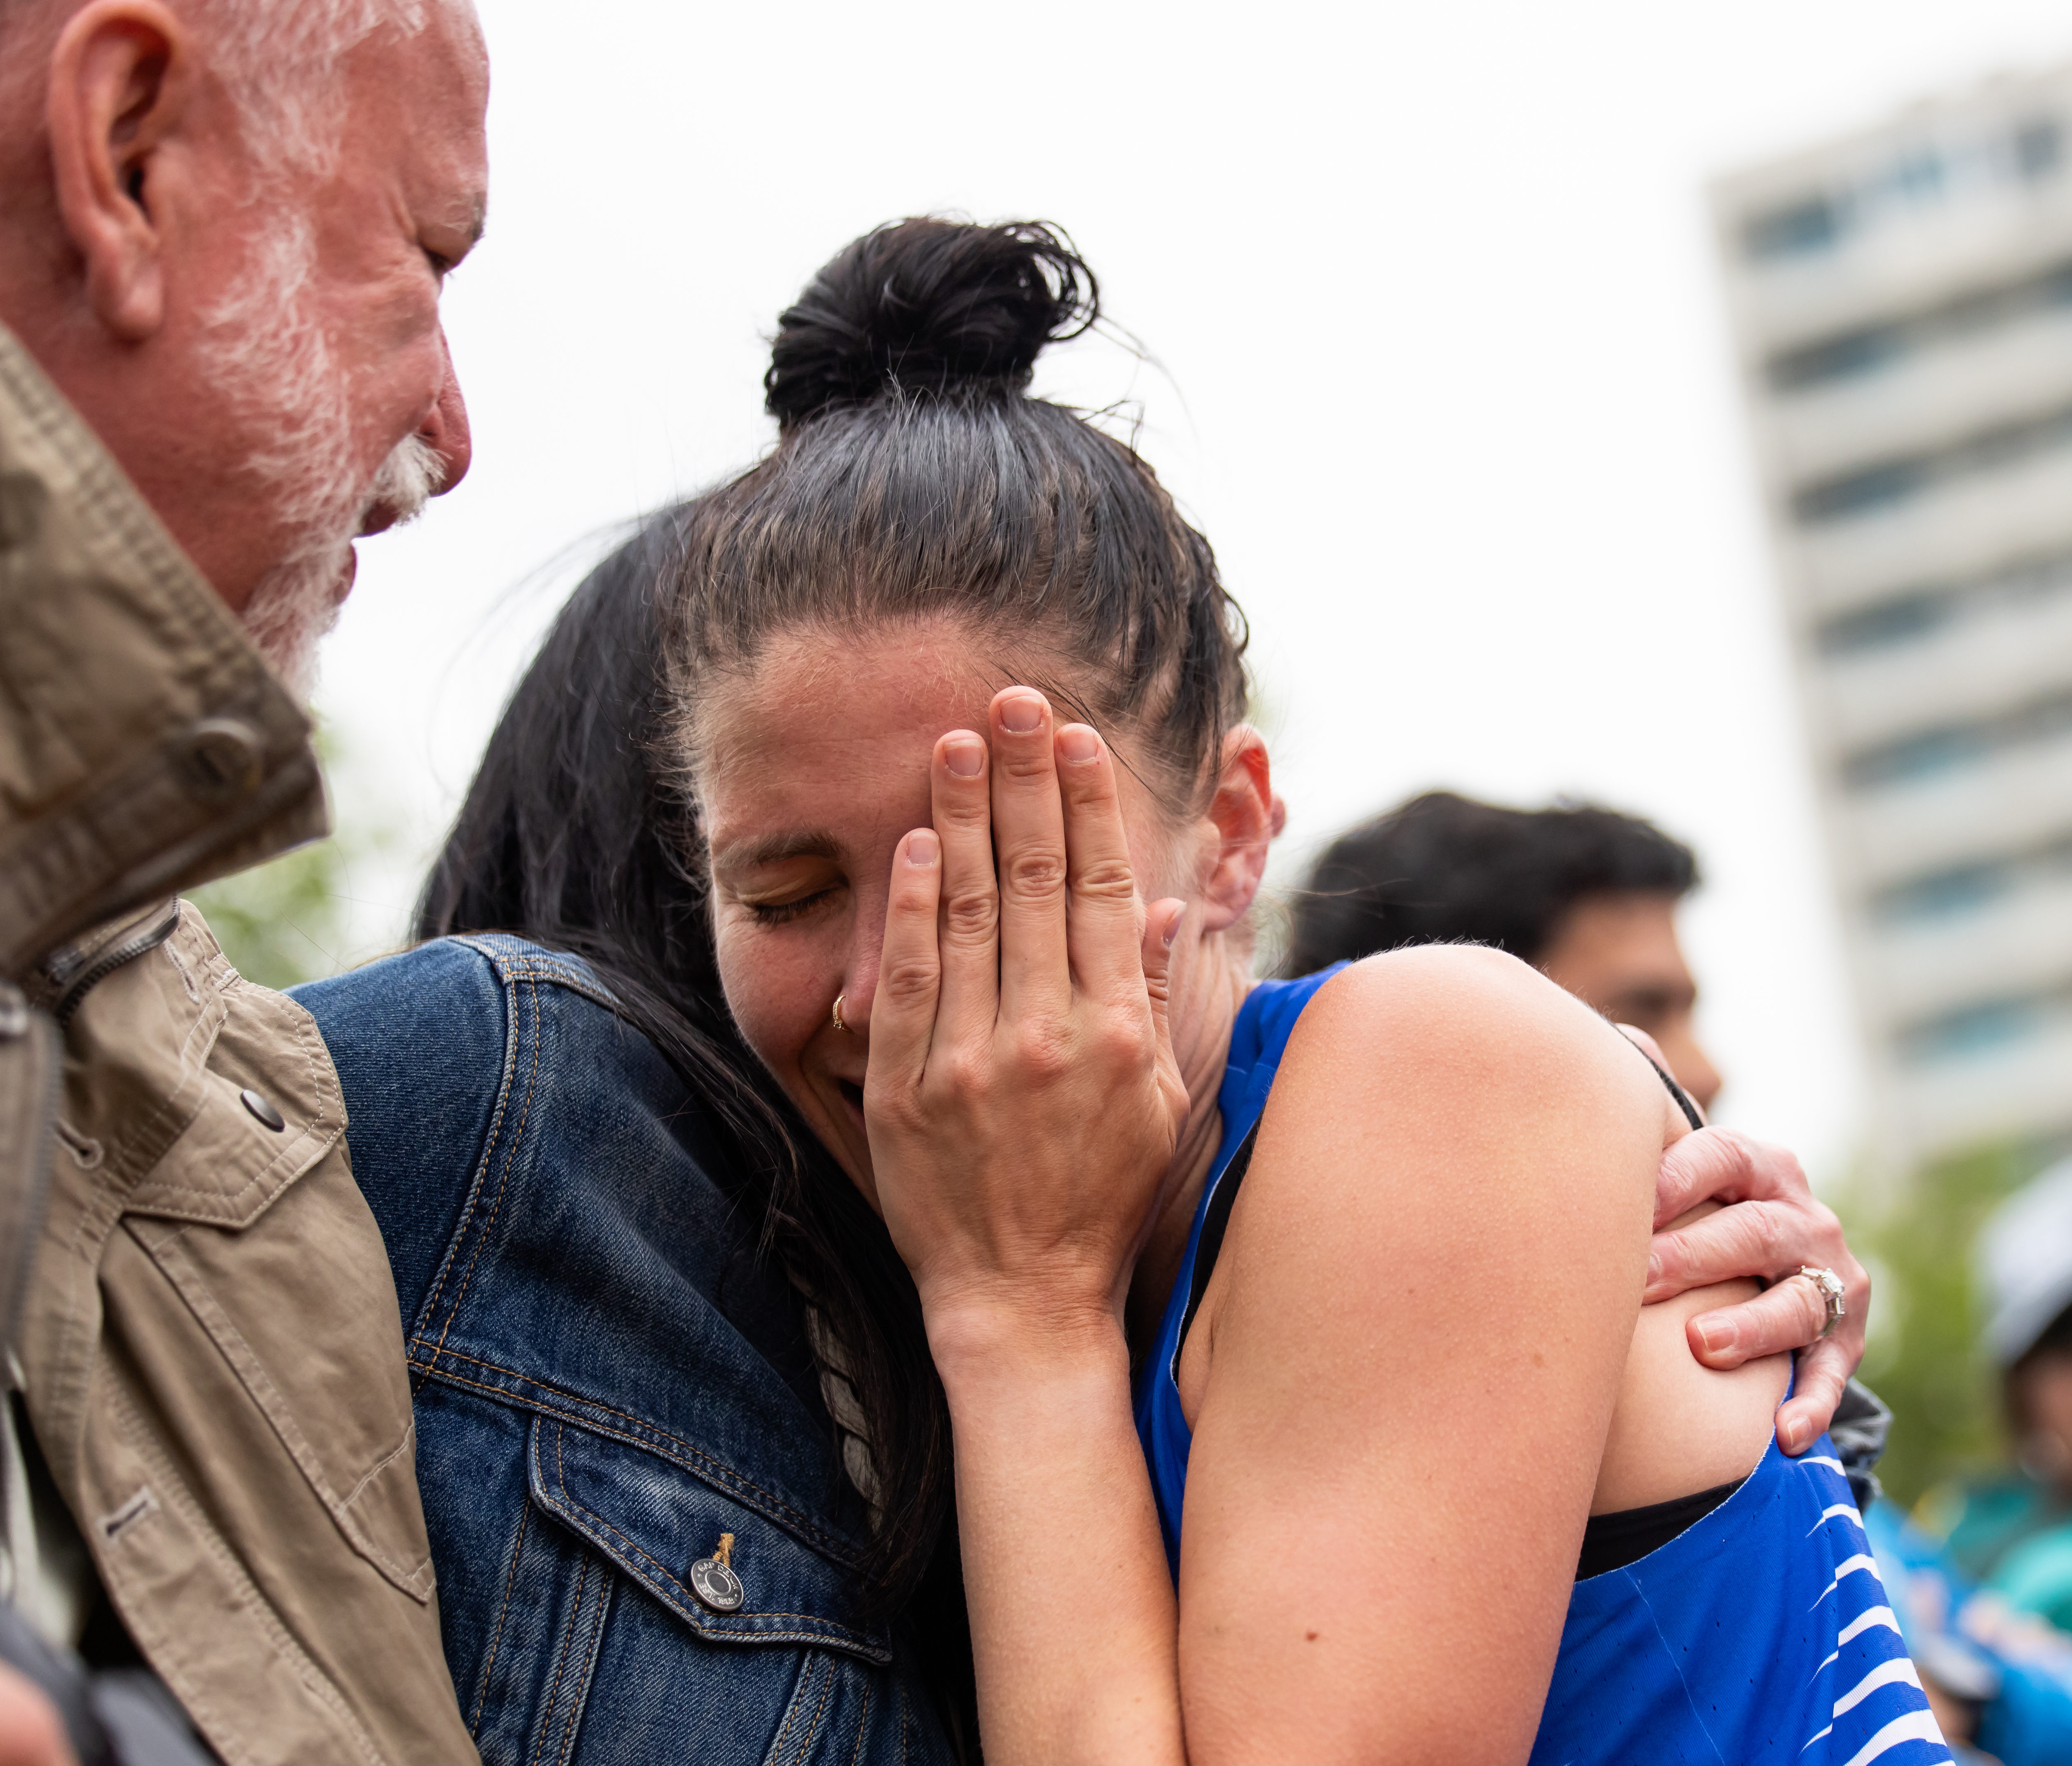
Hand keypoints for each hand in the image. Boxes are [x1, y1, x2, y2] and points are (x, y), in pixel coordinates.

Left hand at [864, 687, 1188, 1344]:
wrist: (1022, 1299)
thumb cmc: (1103, 1197)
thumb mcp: (1158, 1102)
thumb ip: (1152, 998)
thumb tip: (1164, 906)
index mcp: (1115, 1036)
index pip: (1102, 891)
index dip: (1089, 807)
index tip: (1080, 740)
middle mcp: (1046, 1038)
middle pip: (1032, 880)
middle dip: (1026, 780)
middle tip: (1016, 700)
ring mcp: (970, 1062)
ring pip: (967, 912)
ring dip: (961, 817)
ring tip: (959, 741)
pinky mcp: (907, 1089)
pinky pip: (908, 978)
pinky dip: (911, 905)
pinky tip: (914, 842)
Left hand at [1645, 1127, 1870, 1454]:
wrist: (1778, 1267)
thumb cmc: (1700, 1223)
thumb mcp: (1689, 1193)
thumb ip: (1644, 1187)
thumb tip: (1550, 1197)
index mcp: (1762, 1171)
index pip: (1724, 1158)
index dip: (1678, 1178)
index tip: (1627, 1205)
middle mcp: (1804, 1220)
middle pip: (1755, 1232)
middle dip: (1694, 1256)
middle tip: (1638, 1281)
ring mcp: (1829, 1280)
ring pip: (1798, 1302)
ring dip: (1752, 1326)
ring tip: (1701, 1345)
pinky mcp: (1845, 1341)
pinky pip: (1831, 1374)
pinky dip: (1812, 1404)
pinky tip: (1783, 1432)